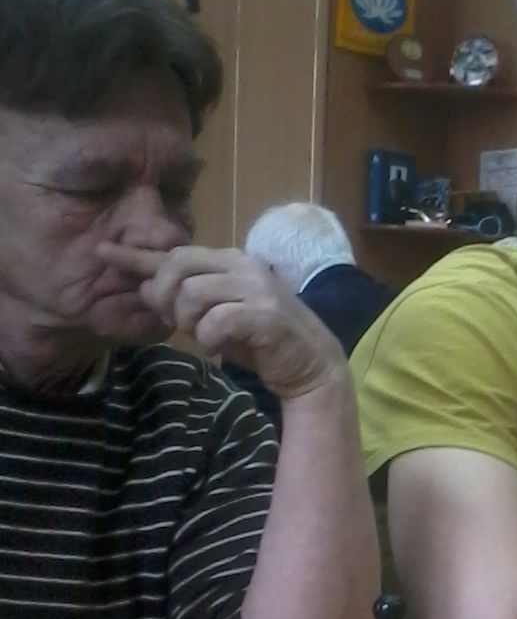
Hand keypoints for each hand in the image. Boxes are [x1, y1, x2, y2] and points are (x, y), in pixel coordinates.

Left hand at [97, 242, 345, 400]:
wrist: (311, 366)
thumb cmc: (262, 341)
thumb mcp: (218, 314)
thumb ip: (187, 298)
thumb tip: (145, 287)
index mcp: (231, 261)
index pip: (176, 252)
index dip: (137, 256)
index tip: (104, 253)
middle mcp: (243, 266)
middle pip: (178, 267)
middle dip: (165, 298)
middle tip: (175, 323)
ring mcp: (256, 289)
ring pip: (192, 295)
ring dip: (188, 323)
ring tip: (204, 337)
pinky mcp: (264, 315)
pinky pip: (214, 323)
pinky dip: (208, 340)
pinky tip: (219, 348)